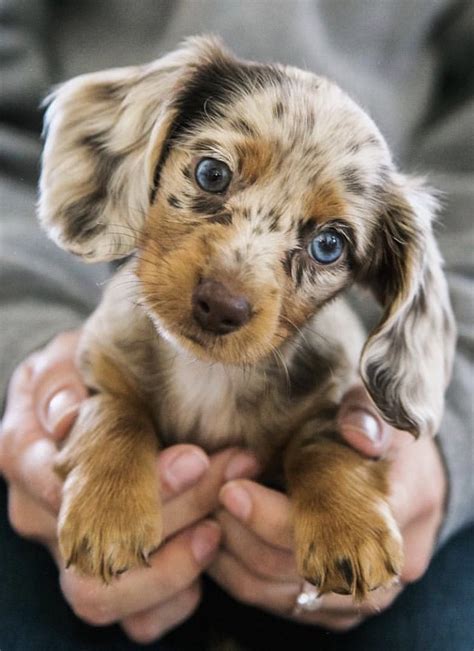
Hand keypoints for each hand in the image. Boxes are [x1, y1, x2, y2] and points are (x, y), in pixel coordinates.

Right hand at [0, 332, 258, 642]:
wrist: (80, 405)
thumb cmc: (76, 380)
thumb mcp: (63, 361)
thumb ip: (60, 382)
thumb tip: (67, 414)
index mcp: (23, 453)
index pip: (69, 483)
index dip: (135, 480)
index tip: (195, 458)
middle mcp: (37, 513)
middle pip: (90, 545)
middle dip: (170, 515)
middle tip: (229, 475)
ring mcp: (68, 552)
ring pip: (105, 593)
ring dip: (172, 565)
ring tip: (218, 526)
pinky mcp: (103, 580)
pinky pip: (133, 619)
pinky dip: (174, 600)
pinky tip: (206, 556)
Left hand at [208, 385, 446, 630]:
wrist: (406, 474)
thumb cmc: (381, 433)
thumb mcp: (379, 407)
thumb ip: (367, 413)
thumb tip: (358, 433)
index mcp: (402, 508)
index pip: (329, 529)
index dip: (272, 516)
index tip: (231, 489)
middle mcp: (386, 564)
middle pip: (299, 568)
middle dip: (244, 533)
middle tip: (212, 499)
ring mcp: (362, 593)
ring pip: (283, 594)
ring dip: (237, 556)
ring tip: (211, 515)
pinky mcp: (339, 608)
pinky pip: (281, 604)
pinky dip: (243, 576)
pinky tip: (222, 542)